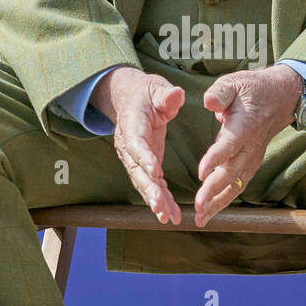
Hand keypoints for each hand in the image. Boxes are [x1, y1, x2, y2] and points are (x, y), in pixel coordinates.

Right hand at [91, 67, 184, 223]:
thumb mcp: (156, 88)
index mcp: (132, 124)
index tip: (155, 171)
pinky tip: (171, 216)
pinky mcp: (145, 166)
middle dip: (148, 188)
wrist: (132, 100)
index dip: (144, 157)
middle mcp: (129, 145)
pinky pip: (152, 185)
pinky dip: (161, 201)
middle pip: (136, 170)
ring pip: (143, 182)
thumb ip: (165, 94)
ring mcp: (135, 158)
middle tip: (159, 205)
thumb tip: (176, 95)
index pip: (136, 143)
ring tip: (166, 217)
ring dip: (154, 201)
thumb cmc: (147, 93)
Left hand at [193, 64, 302, 227]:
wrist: (280, 98)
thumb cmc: (252, 89)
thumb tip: (208, 103)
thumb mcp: (235, 81)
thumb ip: (220, 92)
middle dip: (214, 190)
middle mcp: (251, 145)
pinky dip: (223, 201)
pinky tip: (207, 214)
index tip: (201, 172)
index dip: (216, 157)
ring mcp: (253, 157)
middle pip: (233, 171)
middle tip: (198, 205)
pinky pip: (238, 185)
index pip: (230, 143)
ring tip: (200, 218)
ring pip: (236, 184)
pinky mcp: (250, 164)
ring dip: (218, 202)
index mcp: (245, 124)